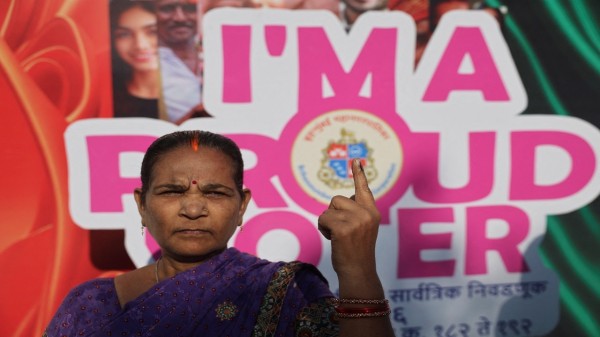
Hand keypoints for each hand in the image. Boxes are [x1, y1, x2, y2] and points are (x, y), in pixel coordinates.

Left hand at [317, 158, 380, 278]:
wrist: (358, 272)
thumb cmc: (356, 251)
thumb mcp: (362, 228)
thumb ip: (356, 213)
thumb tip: (342, 201)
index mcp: (372, 212)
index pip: (363, 189)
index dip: (358, 174)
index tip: (355, 160)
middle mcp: (366, 213)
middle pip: (337, 200)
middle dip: (333, 214)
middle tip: (342, 232)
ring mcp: (356, 220)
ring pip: (329, 210)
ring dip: (328, 222)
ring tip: (338, 237)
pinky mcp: (343, 228)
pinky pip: (323, 219)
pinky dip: (323, 229)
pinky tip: (333, 239)